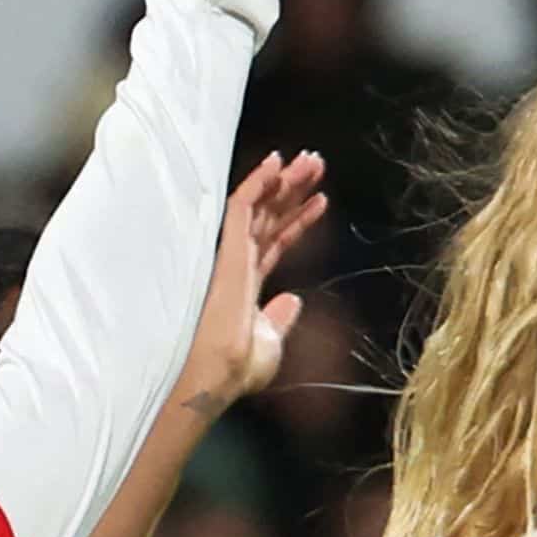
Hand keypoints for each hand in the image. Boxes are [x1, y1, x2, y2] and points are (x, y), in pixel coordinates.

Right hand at [179, 150, 328, 409]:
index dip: (298, 220)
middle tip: (317, 163)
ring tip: (312, 159)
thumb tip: (293, 301)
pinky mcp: (225, 249)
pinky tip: (276, 162)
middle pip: (269, 219)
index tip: (320, 200)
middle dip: (293, 191)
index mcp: (244, 286)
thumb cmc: (233, 372)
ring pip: (259, 208)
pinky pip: (241, 207)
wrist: (216, 376)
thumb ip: (279, 321)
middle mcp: (236, 266)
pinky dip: (258, 183)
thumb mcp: (269, 346)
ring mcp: (230, 256)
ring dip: (285, 181)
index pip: (275, 243)